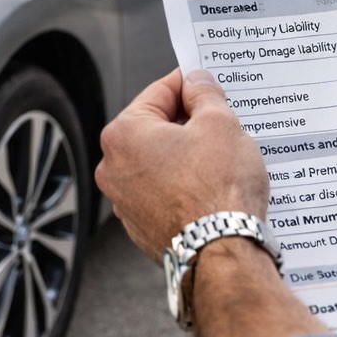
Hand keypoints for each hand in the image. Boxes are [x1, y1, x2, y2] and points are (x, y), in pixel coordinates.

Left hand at [96, 69, 270, 258]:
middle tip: (222, 123)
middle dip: (188, 122)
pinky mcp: (141, 226)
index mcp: (124, 134)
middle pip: (156, 127)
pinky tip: (212, 186)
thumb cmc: (217, 191)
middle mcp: (114, 168)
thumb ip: (205, 93)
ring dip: (187, 154)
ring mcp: (125, 201)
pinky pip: (163, 191)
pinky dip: (184, 184)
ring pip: (160, 161)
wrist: (222, 252)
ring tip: (222, 158)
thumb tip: (197, 83)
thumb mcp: (221, 122)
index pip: (160, 91)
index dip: (190, 84)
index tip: (207, 84)